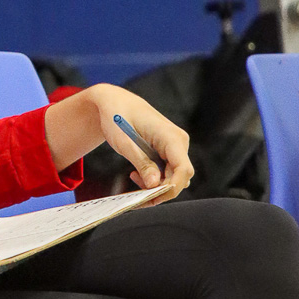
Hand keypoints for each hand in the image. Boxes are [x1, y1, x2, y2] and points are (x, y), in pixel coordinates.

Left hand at [45, 84, 193, 195]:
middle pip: (180, 177)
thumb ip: (141, 163)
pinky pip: (167, 171)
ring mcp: (175, 146)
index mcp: (171, 136)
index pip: (183, 169)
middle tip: (136, 194)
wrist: (115, 102)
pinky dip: (154, 178)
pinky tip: (136, 173)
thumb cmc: (116, 116)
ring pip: (174, 176)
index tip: (152, 197)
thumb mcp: (124, 142)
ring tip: (133, 178)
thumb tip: (155, 185)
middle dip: (161, 190)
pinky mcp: (169, 150)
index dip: (172, 187)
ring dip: (156, 185)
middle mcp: (178, 141)